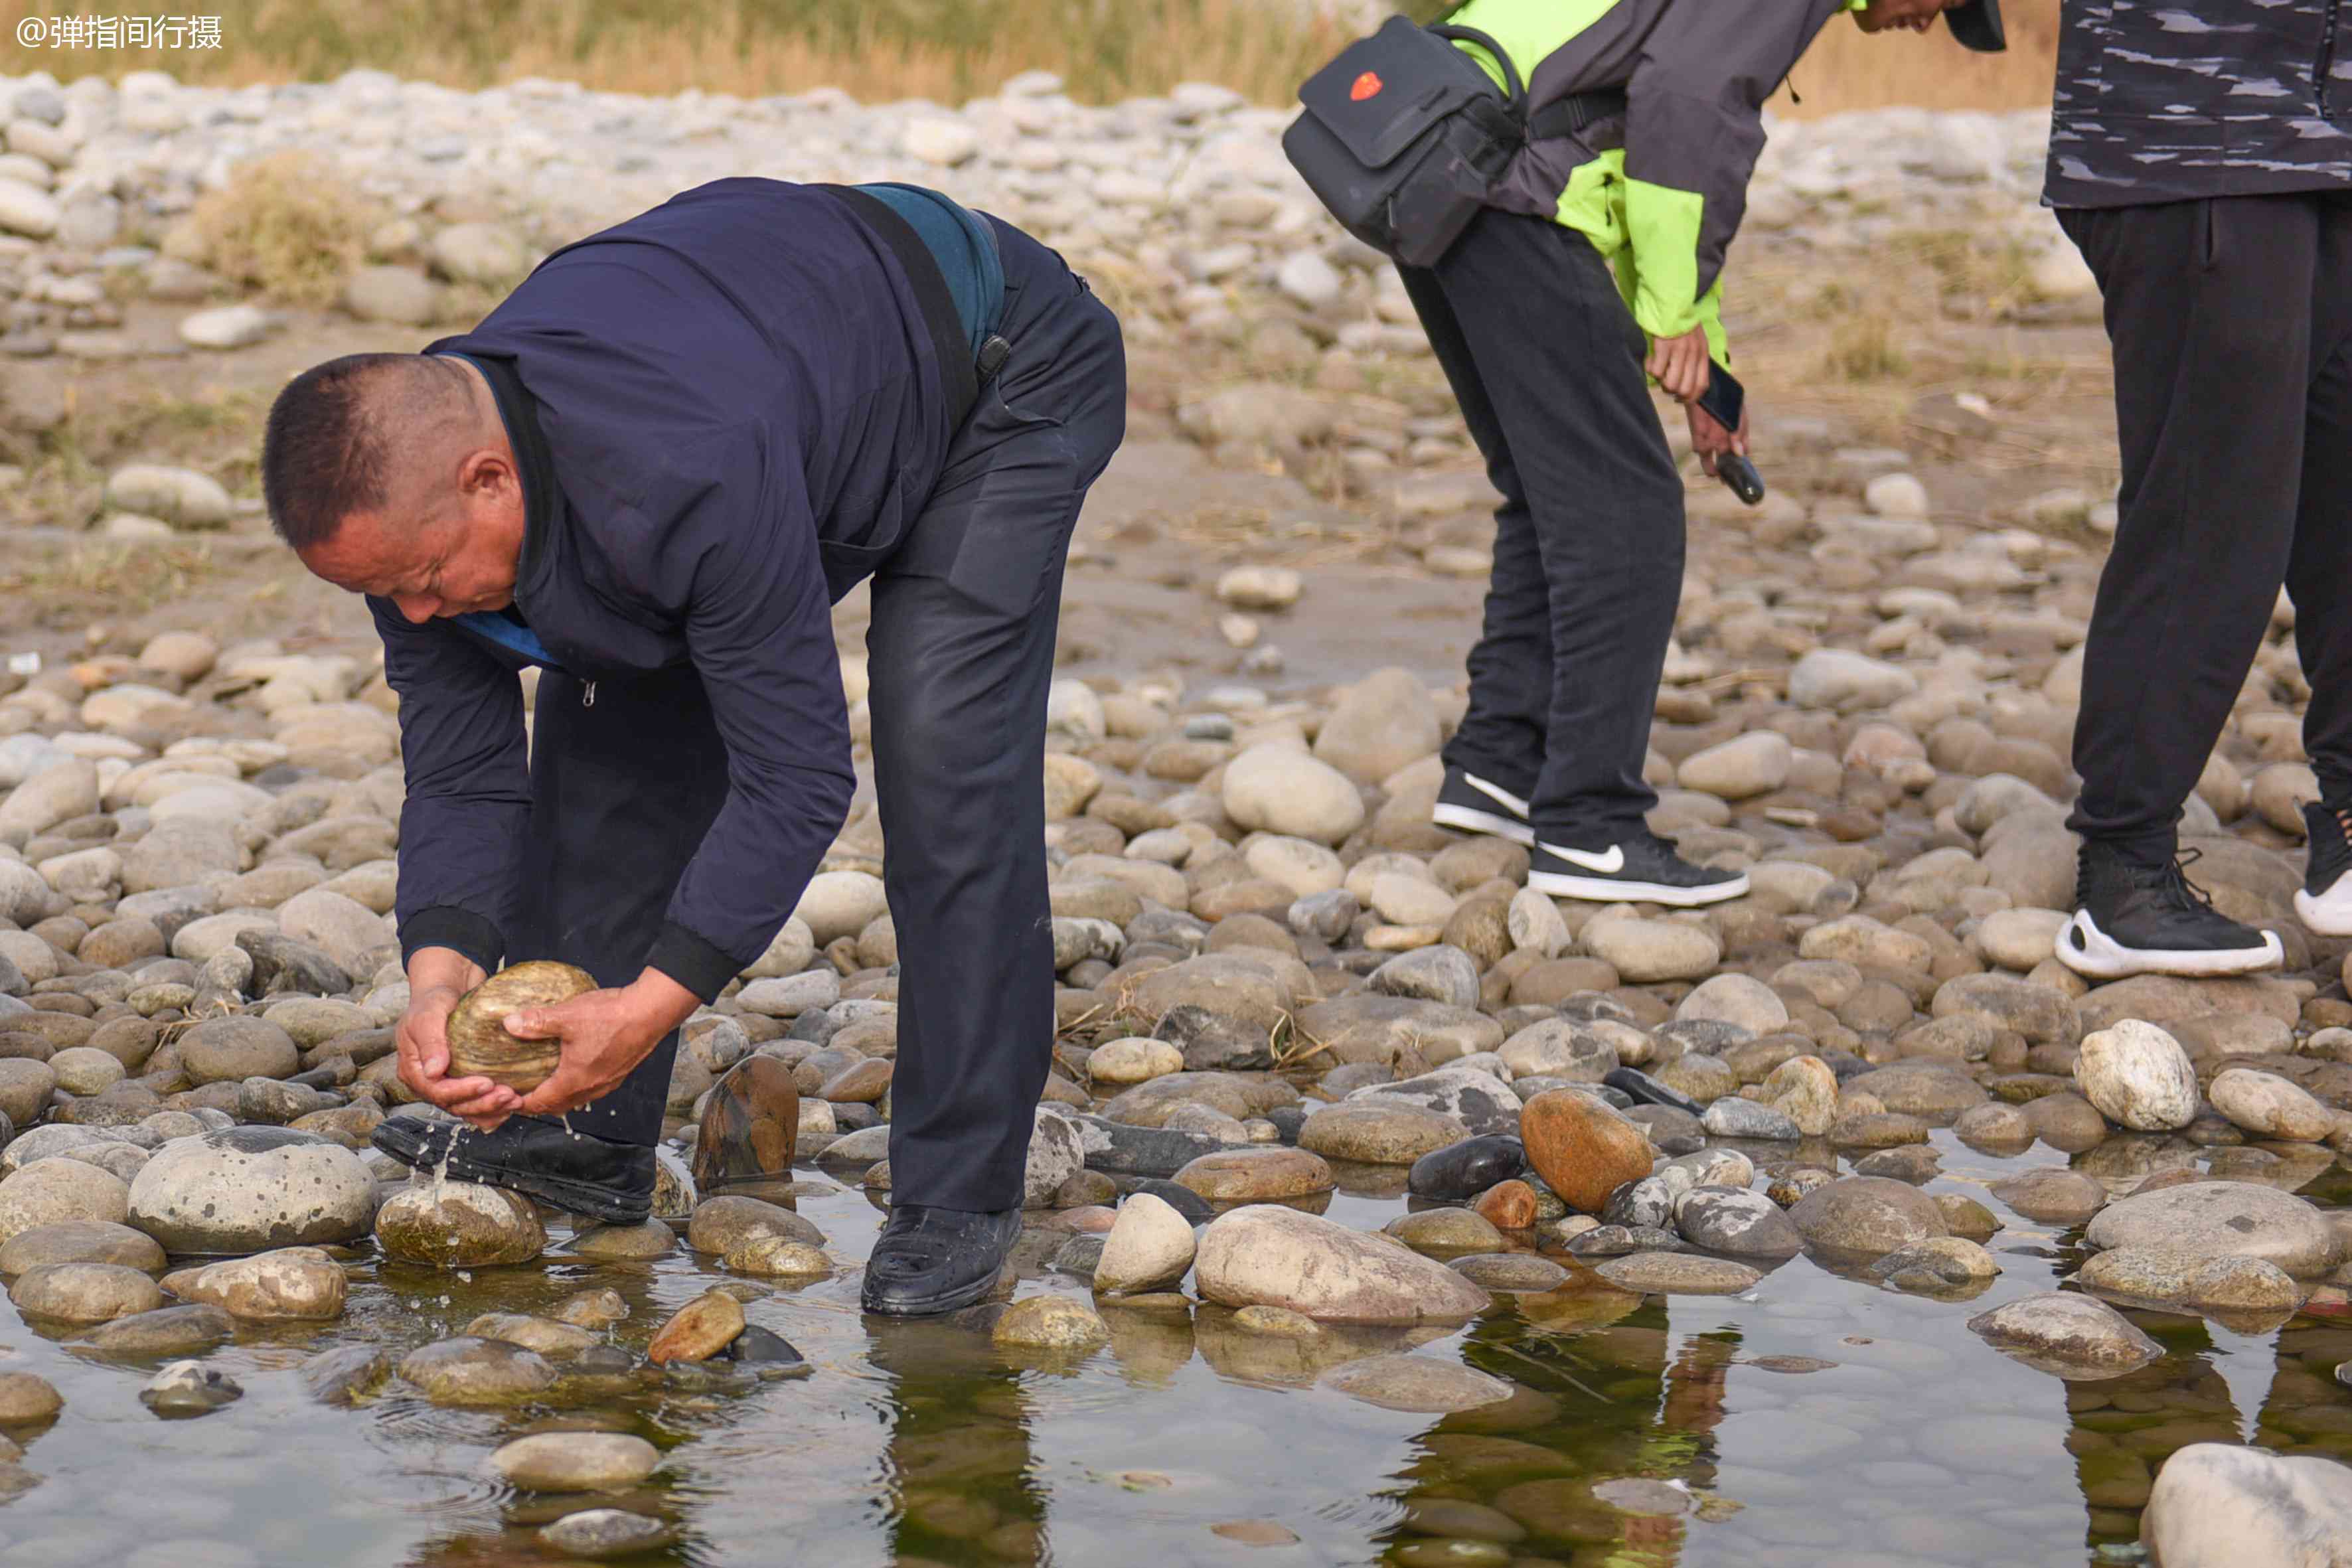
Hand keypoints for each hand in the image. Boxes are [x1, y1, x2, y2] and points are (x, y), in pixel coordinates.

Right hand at [395, 947, 517, 1130]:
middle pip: (454, 1104)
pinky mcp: (463, 1080)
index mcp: (413, 1070)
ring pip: (467, 1108)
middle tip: (508, 1095)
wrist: (448, 989)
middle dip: (482, 1104)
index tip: (487, 1084)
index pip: (437, 1091)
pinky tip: (511, 1105)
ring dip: (492, 1109)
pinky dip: (493, 1108)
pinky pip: (476, 1102)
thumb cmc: (433, 1000)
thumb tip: (434, 1072)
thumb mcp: (427, 1016)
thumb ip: (430, 1043)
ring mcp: (446, 1083)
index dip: (463, 1092)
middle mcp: (429, 1081)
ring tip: (514, 1100)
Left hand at [504, 969, 700, 1122]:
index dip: (521, 1104)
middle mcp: (592, 1087)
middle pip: (558, 1106)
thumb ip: (536, 1022)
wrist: (650, 1013)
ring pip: (577, 1099)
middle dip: (539, 1103)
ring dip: (559, 1097)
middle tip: (522, 1093)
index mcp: (574, 1080)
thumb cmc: (612, 1016)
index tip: (508, 1099)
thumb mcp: (567, 1016)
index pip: (541, 1103)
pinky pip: (592, 1089)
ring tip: (546, 1084)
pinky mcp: (619, 1073)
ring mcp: (608, 1082)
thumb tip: (510, 1023)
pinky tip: (575, 1070)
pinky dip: (577, 1087)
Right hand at [1645, 324, 1712, 402]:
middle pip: (1685, 390)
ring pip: (1670, 385)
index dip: (1690, 398)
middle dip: (1673, 392)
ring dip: (1661, 382)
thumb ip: (1695, 359)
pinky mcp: (1664, 347)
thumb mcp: (1697, 341)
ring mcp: (1679, 351)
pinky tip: (1651, 359)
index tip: (1680, 398)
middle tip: (1666, 382)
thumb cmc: (1683, 323)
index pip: (1701, 386)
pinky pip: (1655, 371)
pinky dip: (1650, 369)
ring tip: (1659, 370)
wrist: (1674, 302)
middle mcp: (1693, 355)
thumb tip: (1687, 380)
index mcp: (1703, 354)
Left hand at [1685, 396, 1751, 477]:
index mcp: (1737, 438)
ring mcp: (1710, 440)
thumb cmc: (1728, 400)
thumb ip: (1740, 432)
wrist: (1709, 388)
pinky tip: (1705, 447)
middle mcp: (1724, 441)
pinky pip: (1699, 447)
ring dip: (1712, 467)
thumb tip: (1741, 453)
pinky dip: (1701, 448)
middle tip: (1726, 480)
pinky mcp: (1697, 435)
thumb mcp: (1739, 414)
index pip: (1740, 457)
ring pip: (1709, 460)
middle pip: (1725, 463)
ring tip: (1715, 473)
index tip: (1741, 476)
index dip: (1740, 468)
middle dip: (1725, 473)